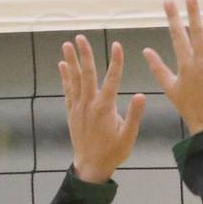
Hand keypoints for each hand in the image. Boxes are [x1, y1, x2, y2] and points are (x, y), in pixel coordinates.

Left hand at [58, 34, 145, 183]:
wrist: (91, 166)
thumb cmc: (114, 152)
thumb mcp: (129, 135)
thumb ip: (134, 114)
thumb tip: (140, 95)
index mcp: (105, 108)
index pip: (111, 79)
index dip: (115, 61)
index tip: (117, 44)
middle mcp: (89, 104)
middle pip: (87, 74)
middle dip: (85, 54)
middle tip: (81, 37)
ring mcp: (78, 107)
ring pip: (74, 79)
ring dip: (71, 60)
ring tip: (67, 44)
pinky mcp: (72, 112)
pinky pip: (67, 90)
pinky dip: (65, 77)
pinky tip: (62, 65)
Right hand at [142, 0, 202, 133]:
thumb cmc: (189, 106)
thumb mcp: (169, 88)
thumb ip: (157, 68)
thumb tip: (146, 50)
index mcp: (185, 65)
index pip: (178, 36)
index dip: (173, 17)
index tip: (168, 1)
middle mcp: (201, 63)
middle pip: (197, 33)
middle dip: (193, 13)